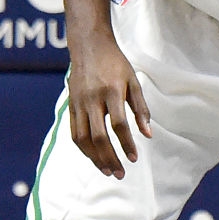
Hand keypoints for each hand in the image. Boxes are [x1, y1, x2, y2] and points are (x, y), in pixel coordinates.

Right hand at [67, 36, 150, 178]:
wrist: (88, 45)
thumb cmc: (116, 64)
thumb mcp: (134, 81)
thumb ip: (141, 109)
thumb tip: (148, 135)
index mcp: (112, 91)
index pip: (118, 124)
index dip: (126, 143)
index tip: (134, 158)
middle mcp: (92, 98)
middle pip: (98, 136)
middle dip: (110, 158)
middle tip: (120, 174)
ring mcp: (79, 103)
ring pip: (83, 138)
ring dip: (95, 158)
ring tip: (107, 171)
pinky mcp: (70, 105)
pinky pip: (74, 132)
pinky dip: (83, 148)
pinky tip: (94, 158)